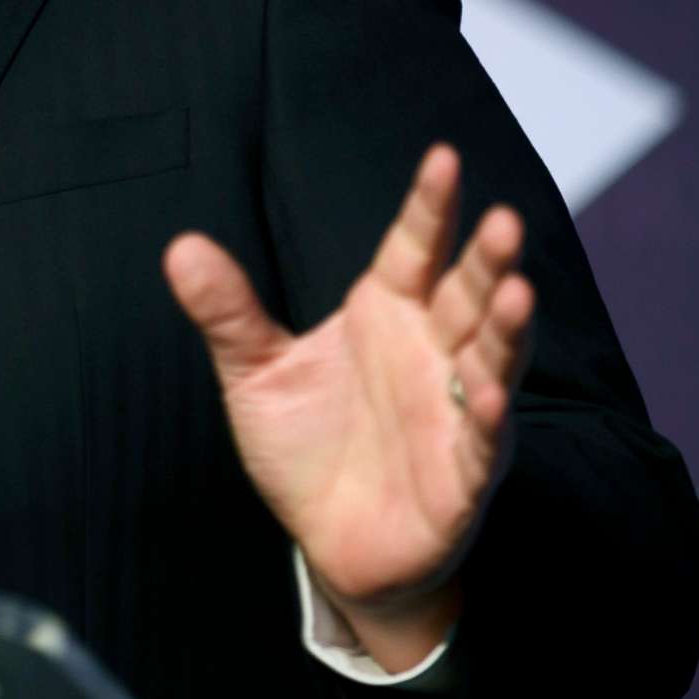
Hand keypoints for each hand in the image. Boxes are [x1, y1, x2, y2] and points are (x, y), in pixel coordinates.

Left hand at [162, 144, 532, 669]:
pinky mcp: (462, 477)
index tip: (443, 157)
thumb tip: (180, 246)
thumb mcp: (255, 374)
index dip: (430, 207)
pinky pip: (481, 443)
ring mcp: (454, 412)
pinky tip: (492, 395)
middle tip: (504, 219)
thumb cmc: (306, 446)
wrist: (330, 542)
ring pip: (491, 360)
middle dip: (488, 260)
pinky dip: (488, 419)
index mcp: (387, 312)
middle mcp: (431, 351)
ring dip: (507, 328)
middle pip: (465, 295)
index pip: (414, 247)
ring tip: (519, 290)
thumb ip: (228, 312)